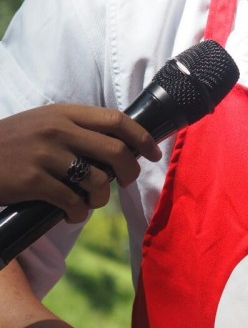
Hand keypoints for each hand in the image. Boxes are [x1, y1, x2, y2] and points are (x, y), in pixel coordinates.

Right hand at [0, 104, 161, 221]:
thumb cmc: (11, 144)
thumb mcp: (44, 123)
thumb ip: (77, 129)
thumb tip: (121, 147)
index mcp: (64, 113)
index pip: (116, 120)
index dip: (142, 138)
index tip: (153, 152)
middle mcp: (57, 130)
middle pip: (116, 151)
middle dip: (130, 172)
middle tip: (125, 181)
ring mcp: (45, 154)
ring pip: (98, 181)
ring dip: (100, 198)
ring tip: (89, 201)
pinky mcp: (33, 180)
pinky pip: (73, 202)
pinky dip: (78, 214)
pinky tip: (72, 214)